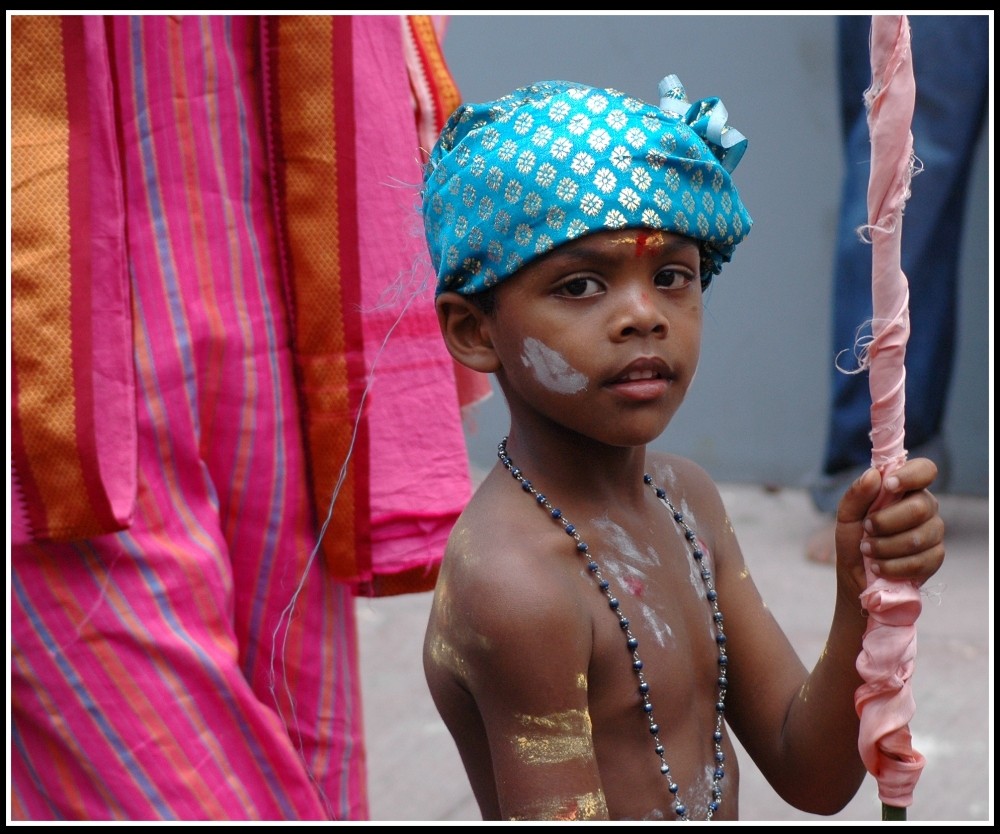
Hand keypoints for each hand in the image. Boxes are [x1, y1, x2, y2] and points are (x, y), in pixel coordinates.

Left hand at [834, 457, 943, 592]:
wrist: (856, 577)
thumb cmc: (854, 540)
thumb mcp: (846, 516)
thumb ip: (856, 494)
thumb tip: (873, 474)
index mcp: (905, 489)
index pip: (924, 470)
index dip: (910, 475)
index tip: (889, 485)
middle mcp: (925, 507)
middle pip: (920, 507)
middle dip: (886, 522)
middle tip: (866, 529)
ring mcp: (933, 532)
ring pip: (919, 537)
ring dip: (885, 547)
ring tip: (867, 550)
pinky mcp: (935, 558)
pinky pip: (920, 561)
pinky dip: (892, 566)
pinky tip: (879, 566)